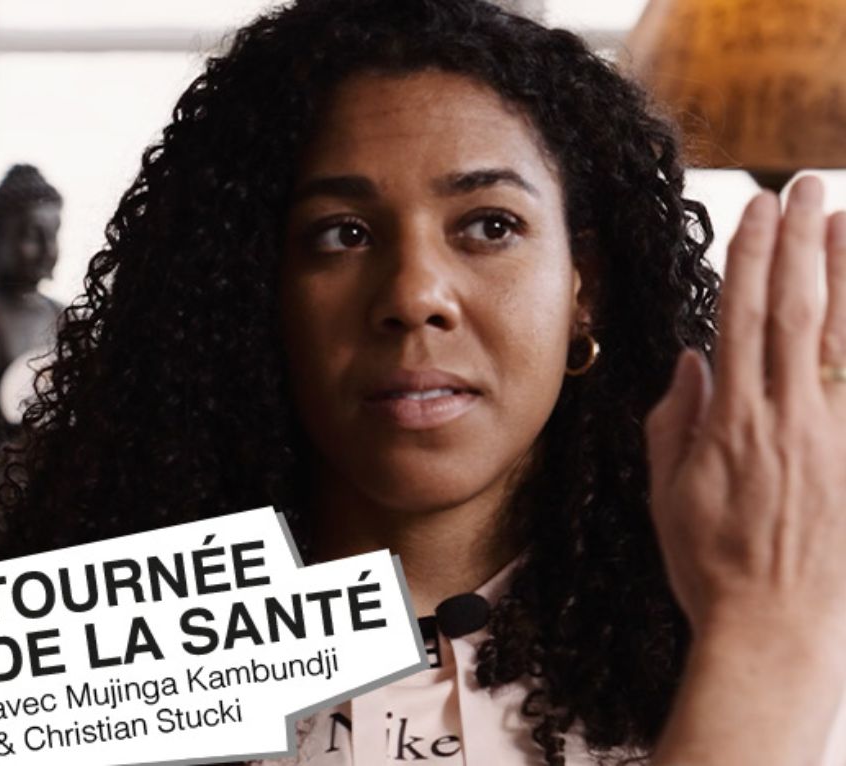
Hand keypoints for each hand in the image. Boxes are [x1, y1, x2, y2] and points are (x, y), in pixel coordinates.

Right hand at [645, 176, 845, 645]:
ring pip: (843, 339)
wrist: (773, 629)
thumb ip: (675, 422)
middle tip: (804, 187)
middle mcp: (788, 420)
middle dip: (800, 244)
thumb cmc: (711, 563)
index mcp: (732, 424)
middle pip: (796, 313)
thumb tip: (693, 364)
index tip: (756, 213)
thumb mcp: (668, 493)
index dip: (749, 260)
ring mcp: (835, 439)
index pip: (741, 320)